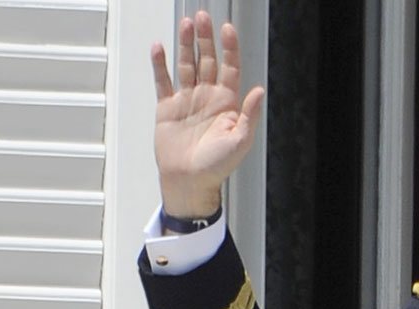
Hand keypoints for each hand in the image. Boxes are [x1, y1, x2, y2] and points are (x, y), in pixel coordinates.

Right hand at [149, 11, 264, 217]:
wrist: (189, 181)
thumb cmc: (217, 166)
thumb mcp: (240, 141)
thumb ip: (249, 115)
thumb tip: (258, 91)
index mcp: (227, 103)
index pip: (230, 67)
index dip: (229, 48)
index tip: (227, 29)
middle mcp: (207, 96)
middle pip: (207, 60)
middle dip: (206, 39)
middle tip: (203, 17)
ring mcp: (187, 99)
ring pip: (186, 65)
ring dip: (186, 44)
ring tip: (186, 24)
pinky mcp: (167, 107)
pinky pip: (163, 81)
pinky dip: (160, 64)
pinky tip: (159, 47)